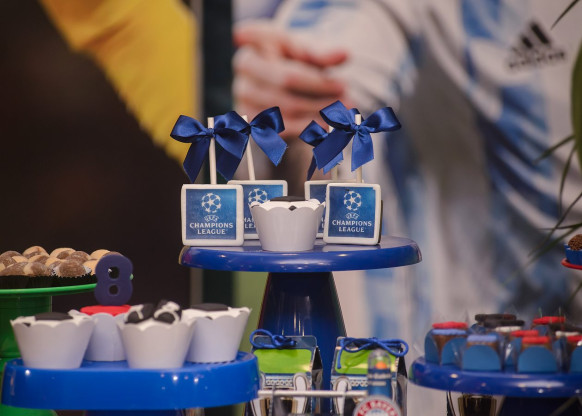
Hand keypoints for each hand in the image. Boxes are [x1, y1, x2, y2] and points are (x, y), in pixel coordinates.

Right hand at [233, 20, 350, 138]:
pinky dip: (309, 127)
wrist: (283, 90)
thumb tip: (343, 55)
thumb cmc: (295, 62)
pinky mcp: (252, 120)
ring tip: (344, 108)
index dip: (269, 42)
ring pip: (288, 106)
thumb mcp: (308, 52)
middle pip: (287, 79)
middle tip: (346, 91)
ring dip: (319, 109)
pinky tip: (329, 126)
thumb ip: (322, 54)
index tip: (296, 47)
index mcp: (256, 38)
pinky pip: (284, 126)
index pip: (259, 34)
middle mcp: (244, 65)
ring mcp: (243, 94)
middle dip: (320, 87)